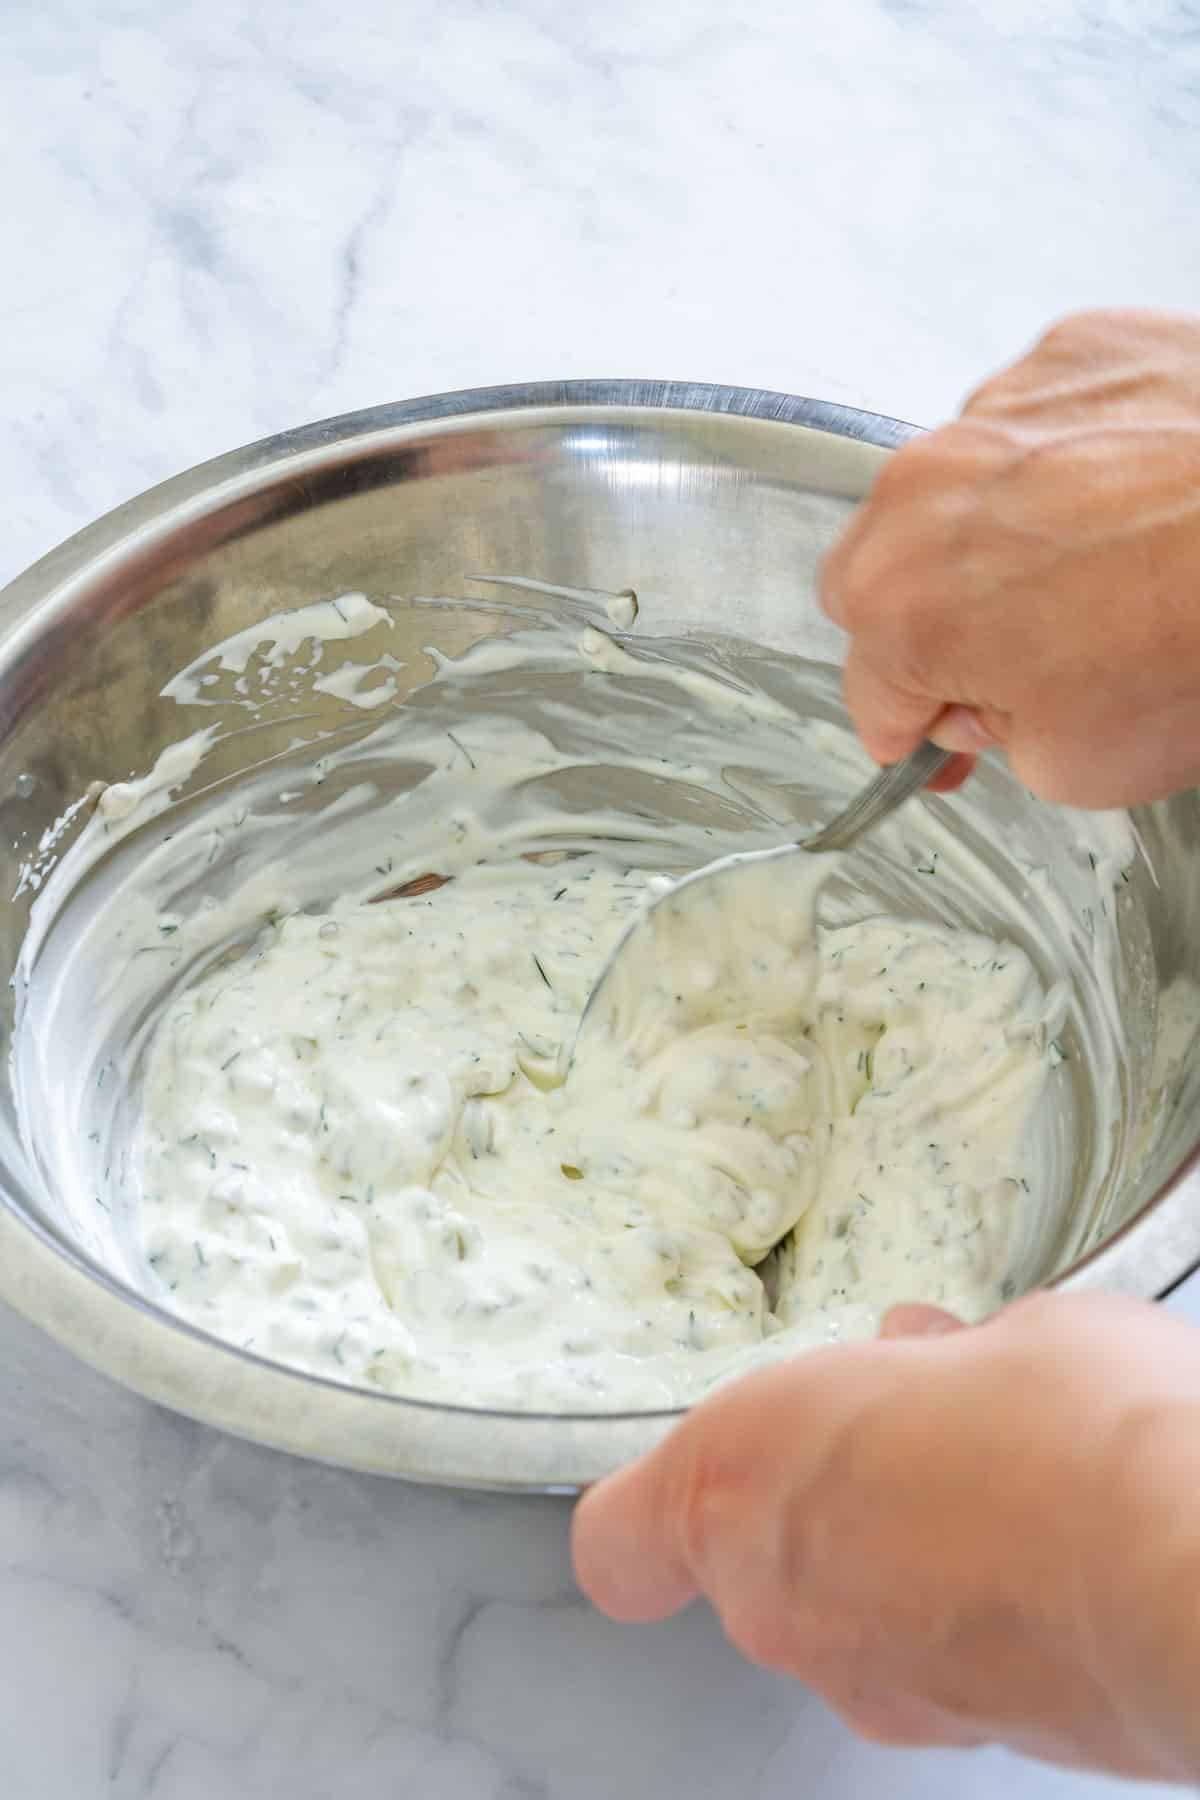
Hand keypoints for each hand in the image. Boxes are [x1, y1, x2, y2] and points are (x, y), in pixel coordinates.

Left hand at [572, 1293, 1199, 1781]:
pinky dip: (971, 1615)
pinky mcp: (972, 1740)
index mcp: (745, 1474)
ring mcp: (875, 1686)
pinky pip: (933, 1659)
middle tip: (917, 1427)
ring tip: (1009, 1482)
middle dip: (828, 1489)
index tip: (705, 1470)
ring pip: (848, 1611)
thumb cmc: (1084, 1429)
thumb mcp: (994, 1336)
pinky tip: (1053, 1553)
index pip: (622, 1537)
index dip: (654, 1509)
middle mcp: (783, 1599)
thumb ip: (926, 1370)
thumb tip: (926, 1369)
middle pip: (758, 1555)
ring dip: (901, 1553)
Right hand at [820, 309, 1199, 807]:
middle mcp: (922, 491)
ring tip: (1099, 568)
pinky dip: (1068, 461)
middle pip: (881, 576)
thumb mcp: (1078, 764)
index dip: (920, 731)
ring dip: (999, 535)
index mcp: (902, 607)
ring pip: (953, 490)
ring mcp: (996, 407)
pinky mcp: (1073, 353)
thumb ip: (998, 738)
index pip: (872, 696)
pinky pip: (1037, 419)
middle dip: (932, 621)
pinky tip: (1134, 500)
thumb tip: (996, 706)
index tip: (953, 736)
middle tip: (1022, 654)